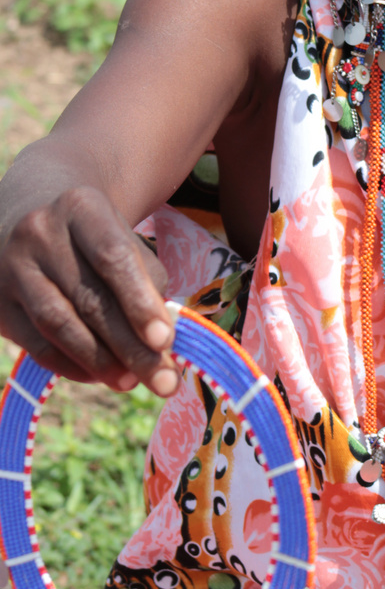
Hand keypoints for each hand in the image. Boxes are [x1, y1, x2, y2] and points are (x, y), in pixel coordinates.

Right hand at [0, 186, 178, 395]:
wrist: (31, 216)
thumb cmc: (94, 237)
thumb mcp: (124, 238)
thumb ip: (146, 281)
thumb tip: (161, 341)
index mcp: (81, 207)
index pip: (113, 257)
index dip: (140, 302)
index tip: (165, 341)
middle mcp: (39, 233)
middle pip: (89, 299)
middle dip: (130, 346)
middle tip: (164, 381)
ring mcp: (11, 268)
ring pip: (59, 325)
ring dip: (100, 362)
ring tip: (133, 382)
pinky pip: (35, 345)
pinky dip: (71, 366)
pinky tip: (100, 376)